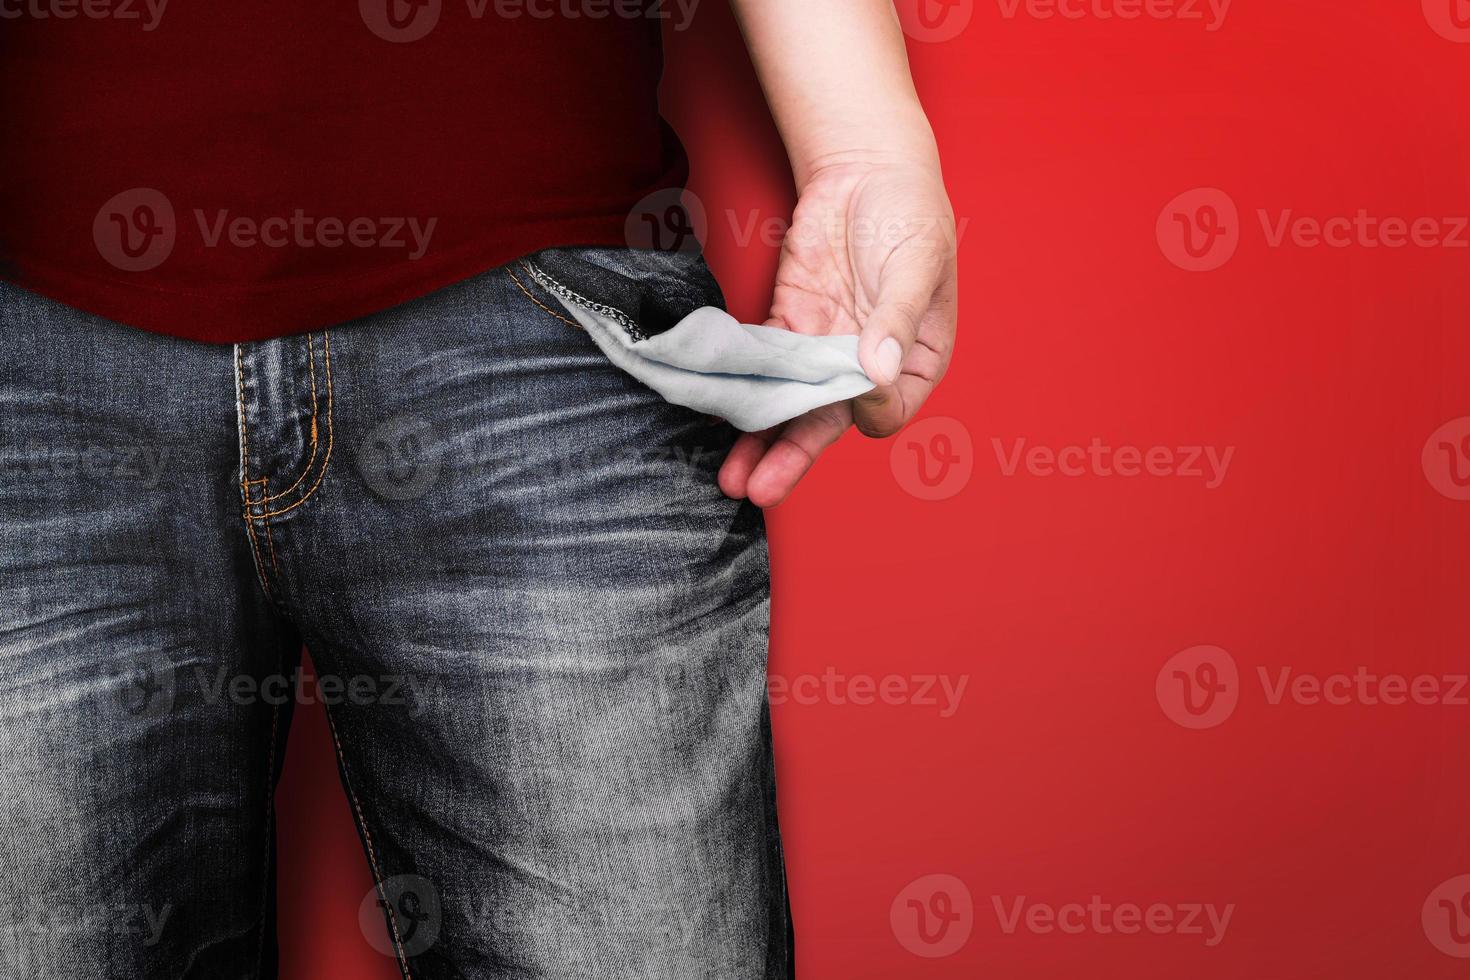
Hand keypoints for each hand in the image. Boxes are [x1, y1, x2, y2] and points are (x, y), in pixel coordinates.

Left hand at [718, 156, 958, 506]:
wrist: (866, 168)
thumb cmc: (911, 214)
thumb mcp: (917, 263)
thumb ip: (895, 318)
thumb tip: (876, 371)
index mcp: (914, 362)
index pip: (889, 411)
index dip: (868, 411)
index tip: (855, 397)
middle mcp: (866, 367)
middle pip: (828, 422)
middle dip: (792, 457)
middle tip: (759, 490)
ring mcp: (823, 348)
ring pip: (789, 405)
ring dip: (760, 440)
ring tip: (733, 478)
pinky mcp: (787, 324)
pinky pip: (761, 367)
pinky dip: (740, 390)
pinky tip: (718, 414)